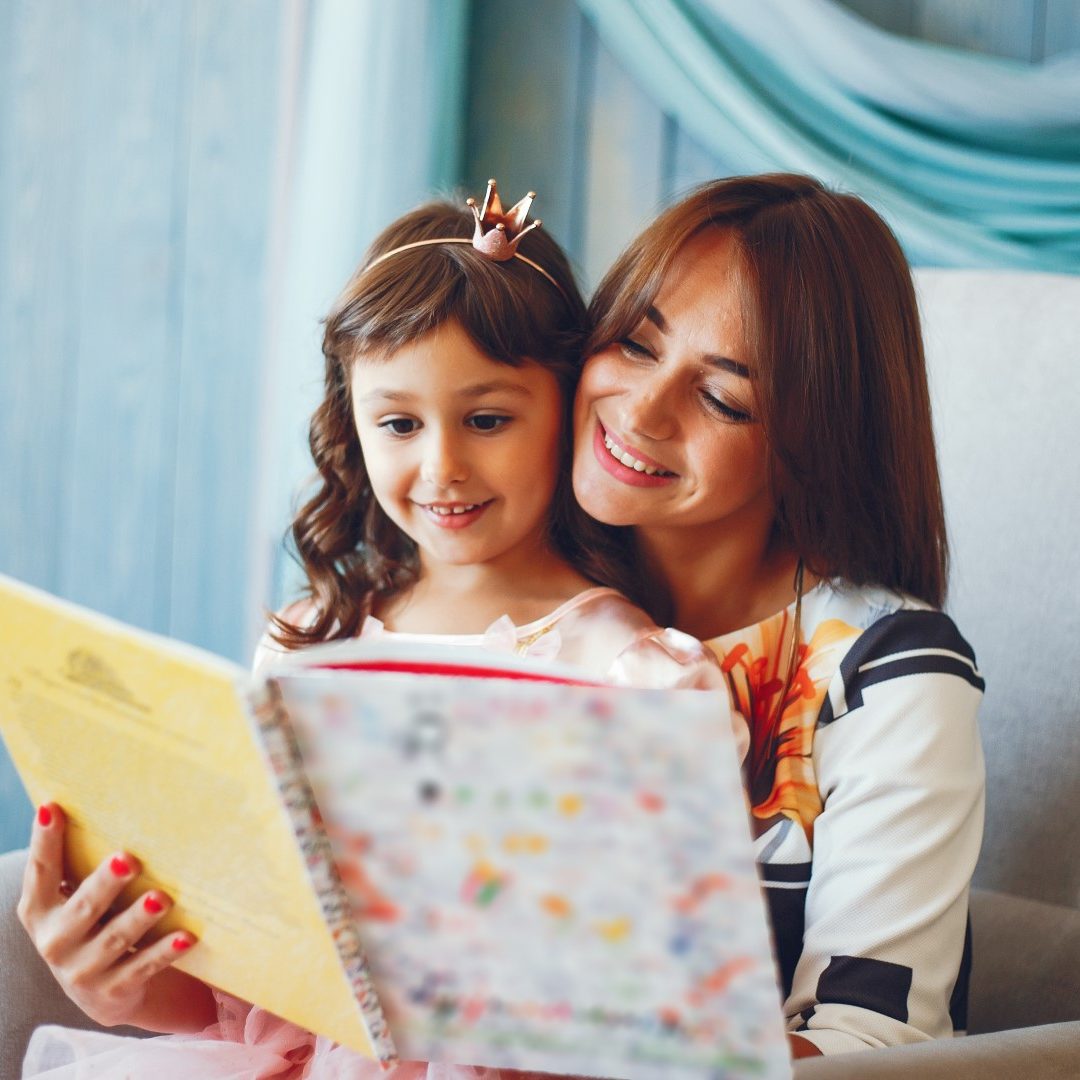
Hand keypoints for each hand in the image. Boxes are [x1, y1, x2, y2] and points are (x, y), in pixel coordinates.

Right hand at [17, 803, 198, 1028]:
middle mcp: (55, 942)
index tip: (53, 808)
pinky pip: (143, 966)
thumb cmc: (93, 925)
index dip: (44, 841)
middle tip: (129, 859)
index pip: (40, 871)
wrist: (104, 992)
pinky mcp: (114, 991)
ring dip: (138, 919)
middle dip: (105, 884)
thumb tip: (108, 802)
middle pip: (83, 908)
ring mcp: (83, 970)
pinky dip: (165, 951)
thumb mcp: (75, 900)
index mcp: (40, 911)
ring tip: (161, 899)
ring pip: (115, 940)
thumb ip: (79, 866)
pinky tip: (187, 936)